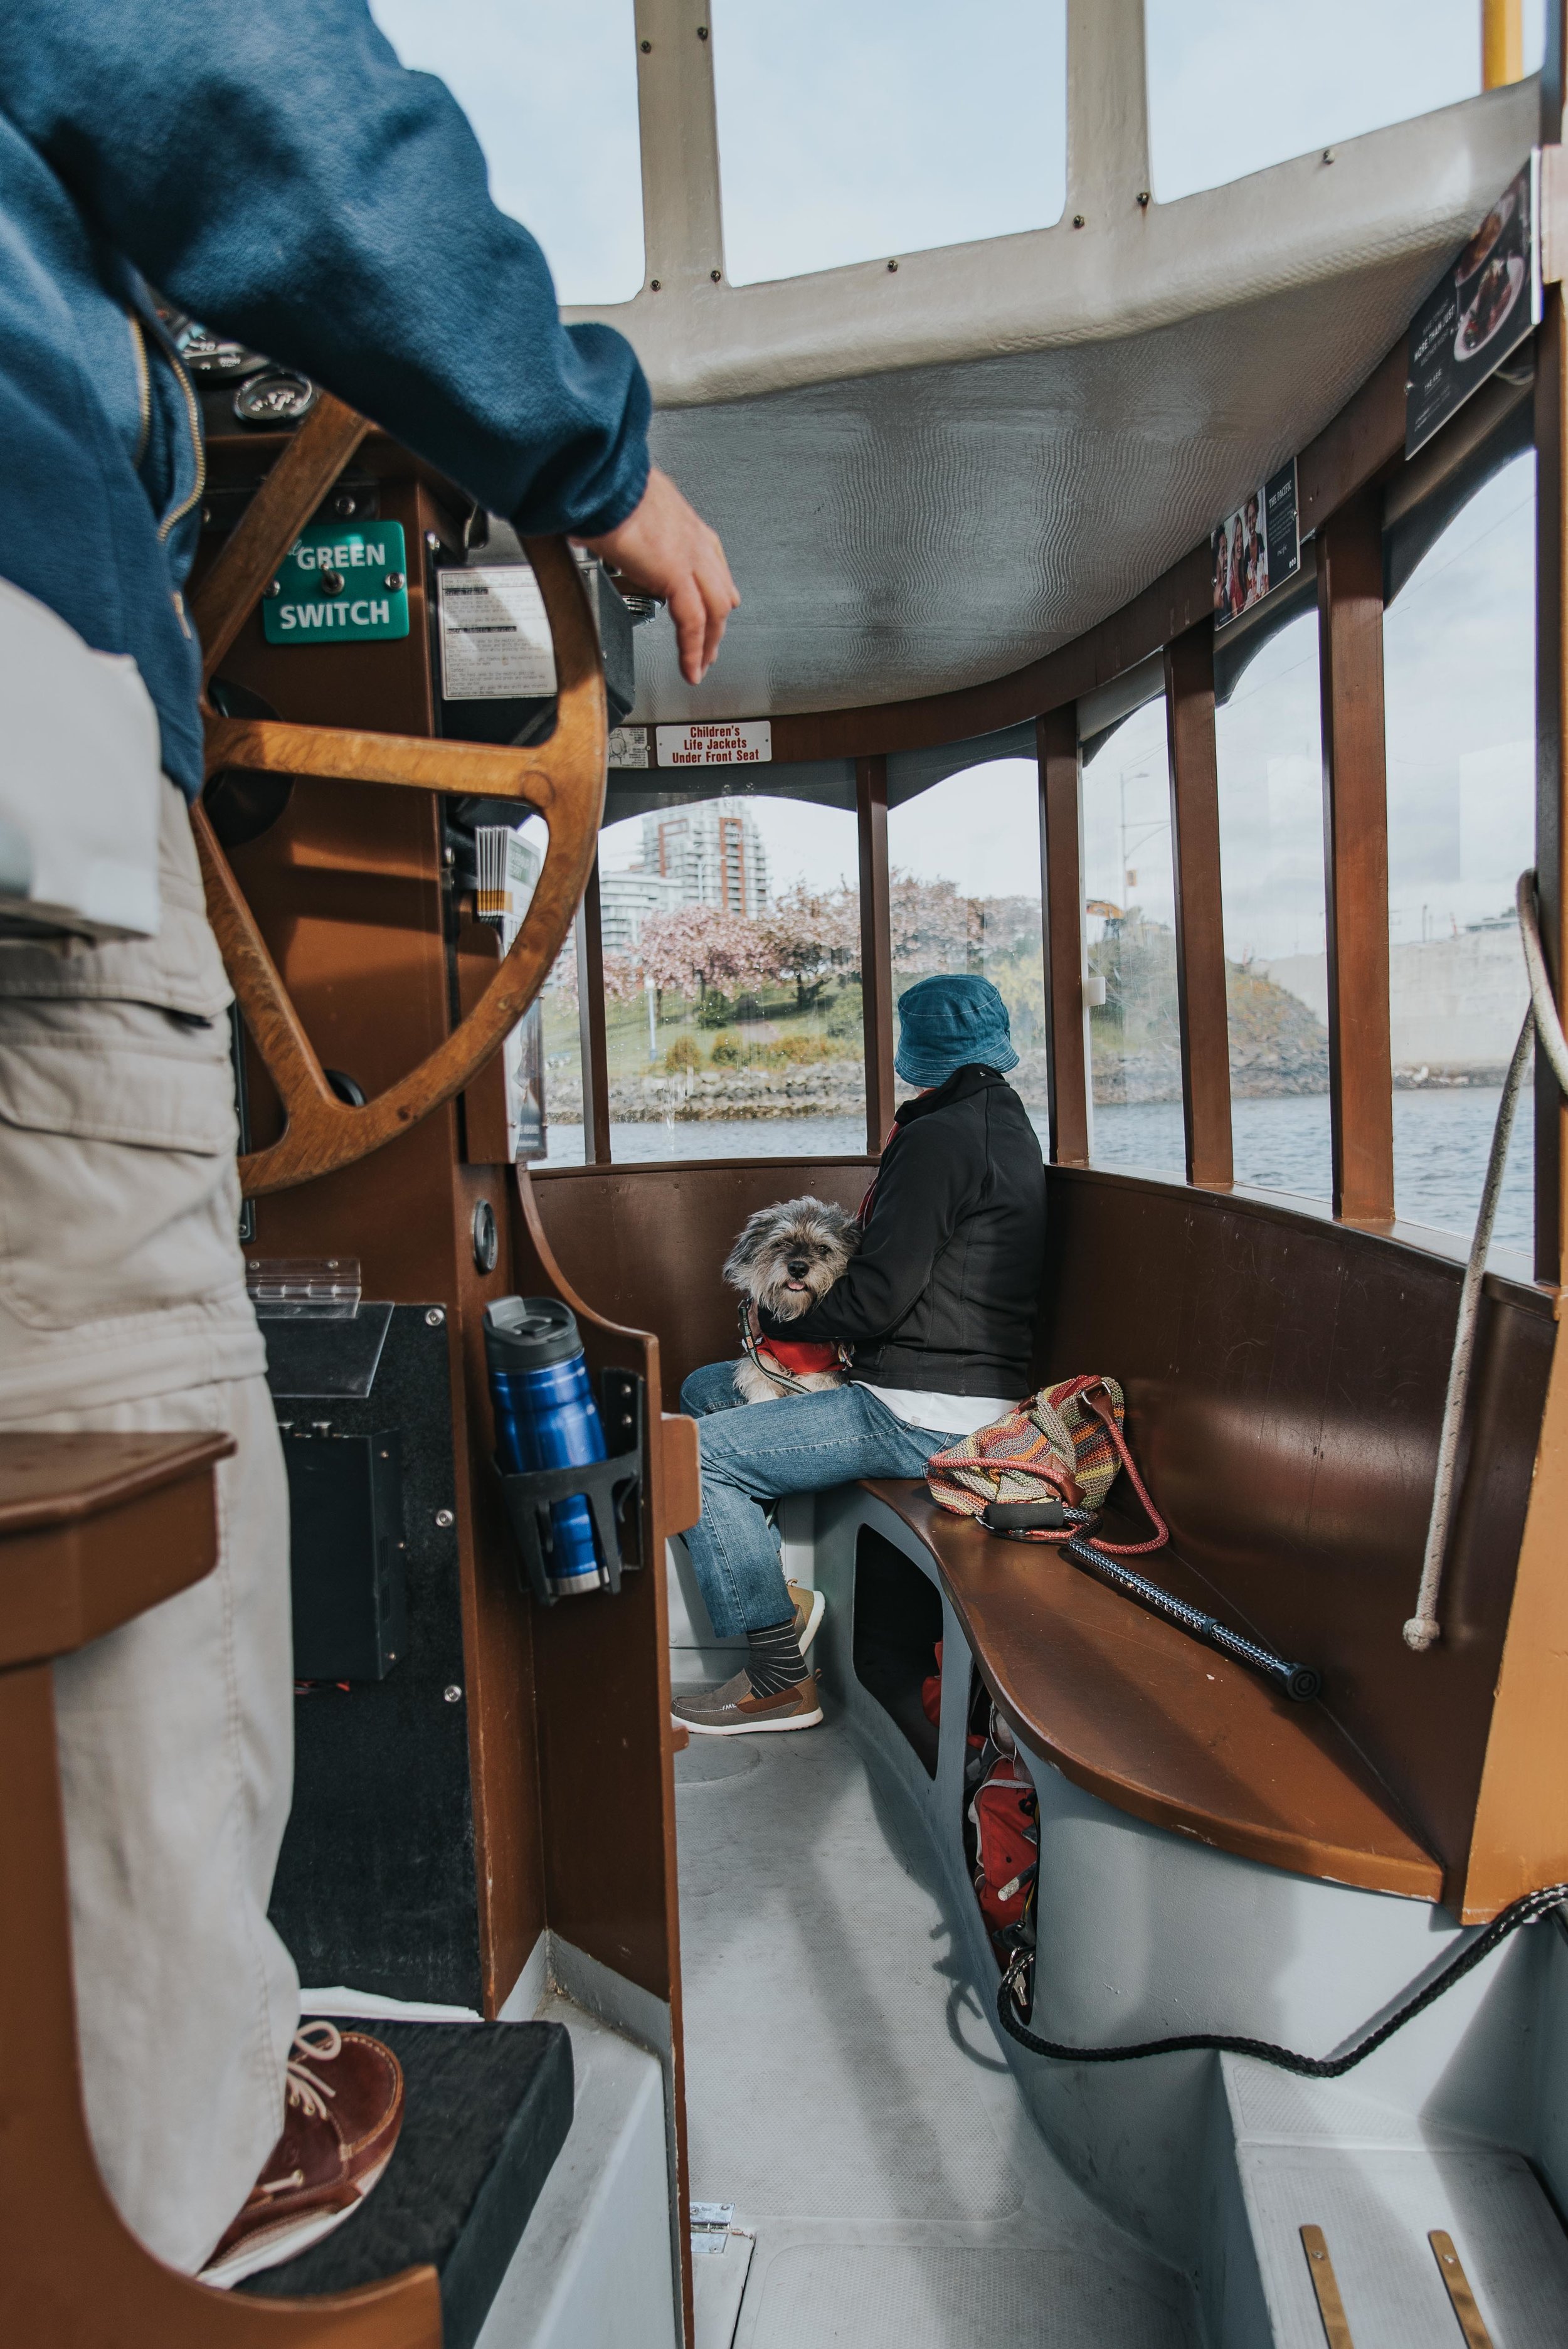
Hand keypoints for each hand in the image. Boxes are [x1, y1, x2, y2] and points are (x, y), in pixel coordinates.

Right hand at [580, 468, 738, 685]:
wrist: (598, 477)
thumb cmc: (599, 484)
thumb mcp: (615, 503)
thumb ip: (612, 520)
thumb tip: (586, 529)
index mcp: (679, 517)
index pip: (710, 556)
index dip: (714, 585)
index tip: (714, 604)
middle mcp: (692, 534)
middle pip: (719, 587)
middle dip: (717, 621)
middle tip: (712, 645)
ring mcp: (689, 553)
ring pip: (713, 608)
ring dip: (709, 641)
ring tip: (702, 665)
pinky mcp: (677, 573)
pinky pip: (693, 622)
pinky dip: (693, 649)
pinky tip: (690, 668)